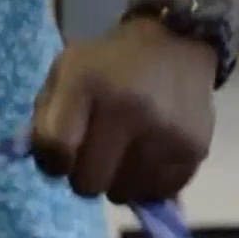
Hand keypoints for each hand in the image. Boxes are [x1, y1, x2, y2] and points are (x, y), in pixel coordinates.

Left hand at [31, 18, 218, 204]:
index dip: (52, 162)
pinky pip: (156, 194)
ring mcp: (165, 132)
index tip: (60, 155)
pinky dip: (147, 184)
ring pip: (122, 195)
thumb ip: (44, 119)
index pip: (55, 150)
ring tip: (124, 152)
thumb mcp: (65, 72)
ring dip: (117, 181)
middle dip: (85, 174)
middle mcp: (129, 109)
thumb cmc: (108, 65)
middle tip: (95, 152)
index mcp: (87, 84)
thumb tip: (48, 167)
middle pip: (88, 183)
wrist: (176, 42)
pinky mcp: (194, 150)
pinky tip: (148, 156)